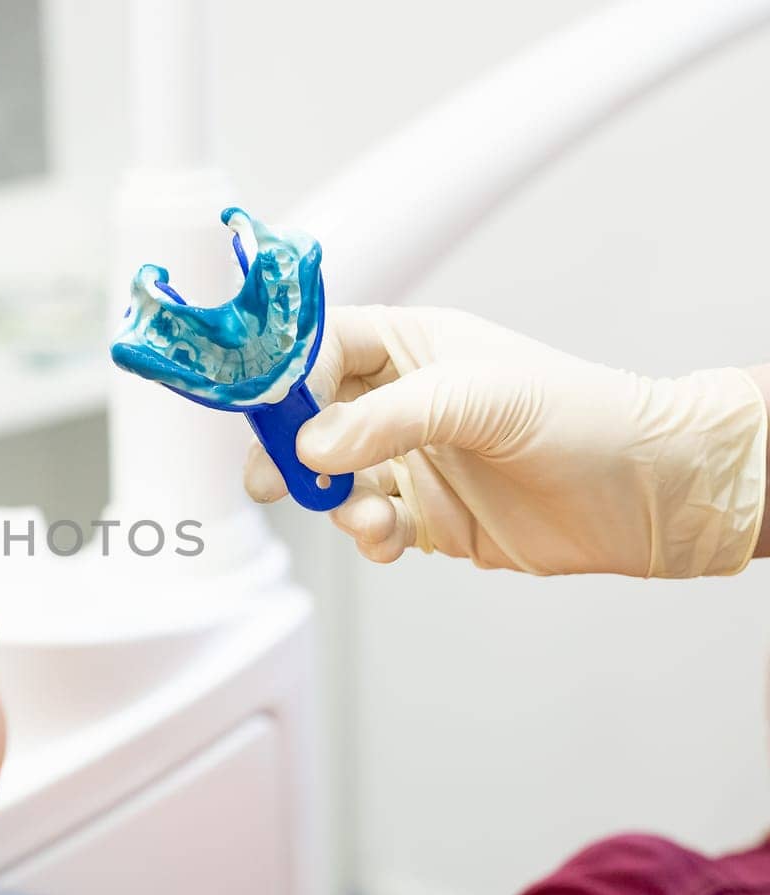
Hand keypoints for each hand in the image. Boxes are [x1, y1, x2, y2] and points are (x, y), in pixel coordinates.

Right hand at [244, 305, 768, 577]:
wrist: (648, 492)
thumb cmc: (580, 415)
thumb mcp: (476, 398)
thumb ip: (386, 419)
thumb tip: (312, 448)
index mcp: (412, 347)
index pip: (323, 346)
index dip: (285, 373)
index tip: (256, 407)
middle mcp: (406, 402)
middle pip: (314, 419)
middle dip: (290, 450)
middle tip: (272, 479)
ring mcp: (415, 461)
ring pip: (338, 479)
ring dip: (336, 501)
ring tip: (365, 516)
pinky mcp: (429, 516)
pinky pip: (371, 526)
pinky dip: (367, 537)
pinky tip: (386, 539)